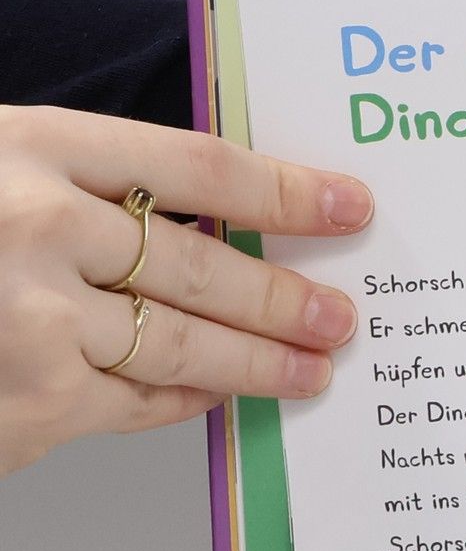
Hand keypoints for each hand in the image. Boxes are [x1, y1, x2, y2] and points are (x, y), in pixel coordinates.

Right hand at [0, 106, 372, 475]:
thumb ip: (80, 185)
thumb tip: (206, 220)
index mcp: (27, 144)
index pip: (200, 165)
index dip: (288, 190)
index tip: (349, 205)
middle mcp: (36, 228)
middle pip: (206, 268)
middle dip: (286, 300)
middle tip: (341, 316)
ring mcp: (33, 323)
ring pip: (184, 348)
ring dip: (260, 365)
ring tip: (311, 369)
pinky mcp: (30, 405)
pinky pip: (134, 404)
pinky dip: (182, 402)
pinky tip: (213, 397)